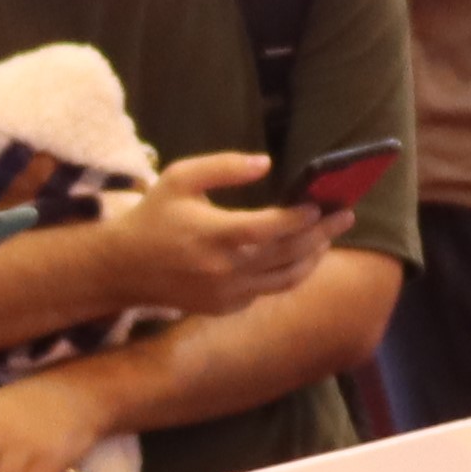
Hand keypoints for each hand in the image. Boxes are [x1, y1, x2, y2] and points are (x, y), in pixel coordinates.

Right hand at [86, 152, 332, 319]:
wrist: (124, 269)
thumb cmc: (154, 216)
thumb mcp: (180, 178)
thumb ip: (223, 167)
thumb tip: (266, 163)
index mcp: (215, 234)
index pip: (271, 228)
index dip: (301, 218)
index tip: (322, 205)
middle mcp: (225, 269)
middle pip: (288, 253)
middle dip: (322, 234)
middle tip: (346, 215)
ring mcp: (227, 293)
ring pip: (285, 279)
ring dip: (312, 257)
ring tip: (328, 238)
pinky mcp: (226, 307)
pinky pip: (267, 290)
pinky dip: (287, 272)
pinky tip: (297, 254)